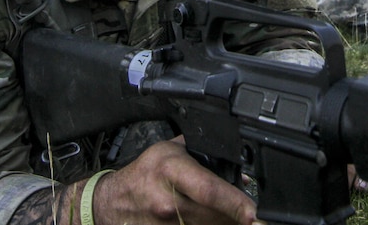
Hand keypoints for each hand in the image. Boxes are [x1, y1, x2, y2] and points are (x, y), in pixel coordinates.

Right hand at [90, 138, 259, 224]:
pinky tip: (210, 221)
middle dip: (236, 216)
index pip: (207, 189)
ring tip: (228, 215)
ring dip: (223, 223)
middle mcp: (167, 200)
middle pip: (214, 216)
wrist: (114, 201)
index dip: (234, 202)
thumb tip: (239, 173)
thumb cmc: (146, 172)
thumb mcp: (172, 150)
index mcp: (171, 169)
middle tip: (250, 215)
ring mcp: (164, 224)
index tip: (253, 212)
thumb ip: (205, 155)